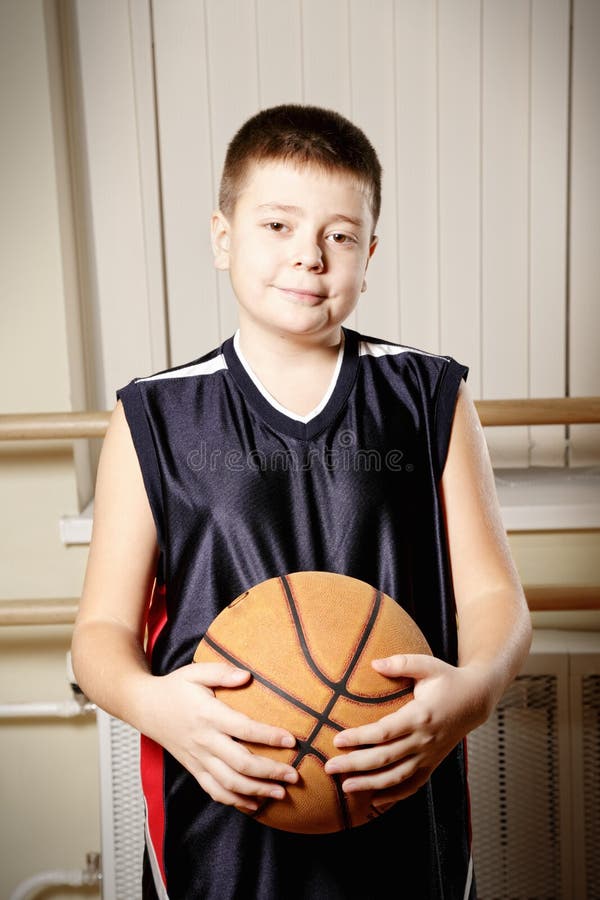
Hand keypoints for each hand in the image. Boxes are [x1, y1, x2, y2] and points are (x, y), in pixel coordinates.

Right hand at [143, 662, 297, 811]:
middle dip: (269, 771)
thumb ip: (221, 672)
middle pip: (240, 763)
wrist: (144, 707)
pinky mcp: (193, 768)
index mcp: (208, 715)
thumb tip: (247, 675)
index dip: (268, 736)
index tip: (291, 741)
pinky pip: (213, 790)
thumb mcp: (195, 672)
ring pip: (229, 783)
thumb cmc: (175, 687)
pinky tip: (254, 805)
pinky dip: (234, 801)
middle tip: (294, 775)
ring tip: (281, 794)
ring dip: (256, 791)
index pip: (243, 729)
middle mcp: (204, 741)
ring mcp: (198, 758)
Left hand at [324, 654, 489, 807]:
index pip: (384, 732)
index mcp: (420, 716)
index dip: (359, 738)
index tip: (337, 740)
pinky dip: (393, 795)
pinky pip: (412, 785)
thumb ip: (401, 663)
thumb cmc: (448, 679)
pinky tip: (374, 800)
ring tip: (344, 787)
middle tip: (329, 767)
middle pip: (384, 758)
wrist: (476, 700)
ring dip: (369, 784)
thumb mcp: (428, 665)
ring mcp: (429, 756)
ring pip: (396, 777)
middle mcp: (424, 740)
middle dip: (355, 765)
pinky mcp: (432, 764)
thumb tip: (374, 663)